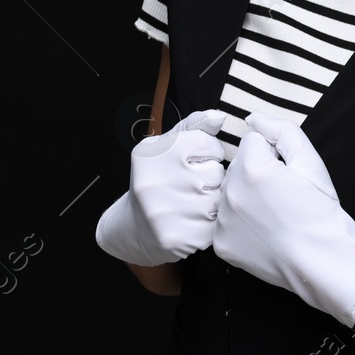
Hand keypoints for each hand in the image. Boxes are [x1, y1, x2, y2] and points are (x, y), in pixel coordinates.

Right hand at [95, 109, 226, 266]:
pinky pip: (216, 224)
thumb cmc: (159, 177)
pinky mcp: (178, 238)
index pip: (207, 143)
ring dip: (215, 199)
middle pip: (216, 172)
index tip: (198, 160)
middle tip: (195, 184)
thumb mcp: (167, 145)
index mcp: (152, 153)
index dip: (209, 152)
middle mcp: (154, 182)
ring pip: (219, 199)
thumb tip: (219, 117)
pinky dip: (212, 222)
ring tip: (196, 201)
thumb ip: (194, 126)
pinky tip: (195, 219)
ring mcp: (165, 213)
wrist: (135, 226)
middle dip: (213, 176)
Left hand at [213, 112, 354, 326]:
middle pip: (238, 166)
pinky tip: (262, 232)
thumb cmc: (321, 212)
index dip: (275, 155)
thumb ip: (281, 130)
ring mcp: (222, 222)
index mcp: (251, 168)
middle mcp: (229, 193)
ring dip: (246, 197)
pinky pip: (225, 221)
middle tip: (282, 196)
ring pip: (230, 193)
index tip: (288, 176)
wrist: (323, 261)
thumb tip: (253, 118)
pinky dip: (240, 224)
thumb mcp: (310, 161)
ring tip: (273, 215)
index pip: (253, 141)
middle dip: (256, 174)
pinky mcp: (221, 245)